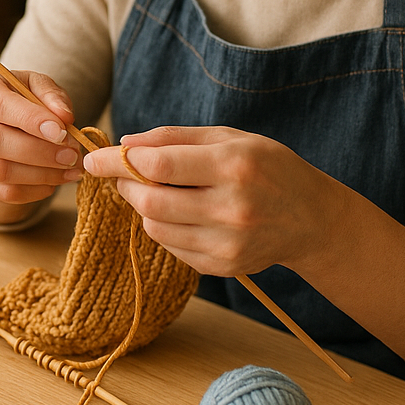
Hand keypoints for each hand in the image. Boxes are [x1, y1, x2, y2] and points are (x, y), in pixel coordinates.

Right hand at [0, 68, 82, 220]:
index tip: (61, 132)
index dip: (29, 120)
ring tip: (68, 171)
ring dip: (39, 175)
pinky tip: (51, 183)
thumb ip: (52, 96)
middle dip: (38, 152)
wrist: (1, 123)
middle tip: (71, 156)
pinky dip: (31, 191)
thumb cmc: (20, 99)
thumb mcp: (37, 86)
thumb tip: (64, 118)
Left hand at [81, 126, 344, 276]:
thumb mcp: (229, 137)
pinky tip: (177, 213)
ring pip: (156, 228)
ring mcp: (228, 243)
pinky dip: (162, 228)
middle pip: (150, 202)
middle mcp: (231, 208)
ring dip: (141, 207)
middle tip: (120, 173)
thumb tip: (125, 144)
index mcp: (233, 166)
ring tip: (151, 190)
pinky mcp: (223, 267)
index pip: (157, 166)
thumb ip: (174, 138)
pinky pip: (172, 247)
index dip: (116, 162)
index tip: (93, 158)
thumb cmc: (268, 167)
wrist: (311, 217)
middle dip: (124, 185)